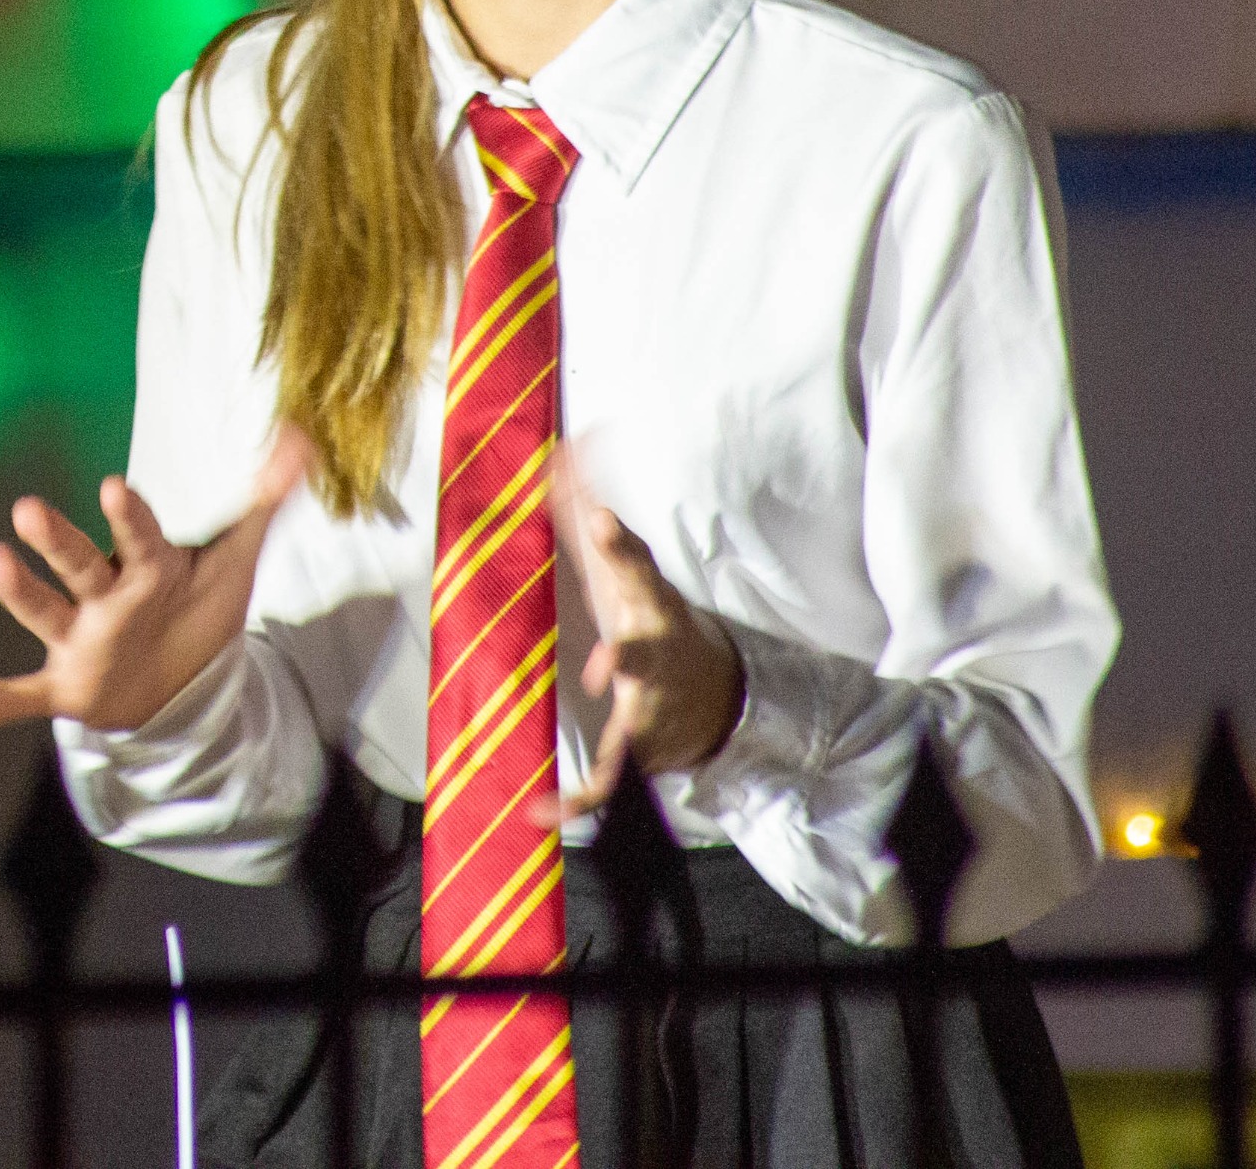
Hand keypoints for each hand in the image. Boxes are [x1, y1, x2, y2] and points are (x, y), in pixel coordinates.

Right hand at [0, 429, 311, 733]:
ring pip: (47, 614)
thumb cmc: (193, 609)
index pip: (139, 538)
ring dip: (20, 594)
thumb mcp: (235, 560)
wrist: (171, 684)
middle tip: (28, 509)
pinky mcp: (66, 688)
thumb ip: (263, 500)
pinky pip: (23, 696)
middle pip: (80, 565)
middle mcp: (104, 598)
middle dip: (58, 541)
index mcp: (147, 567)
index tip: (118, 487)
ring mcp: (79, 640)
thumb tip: (303, 438)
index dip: (131, 517)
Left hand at [551, 460, 743, 817]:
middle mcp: (653, 654)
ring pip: (633, 721)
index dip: (617, 546)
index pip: (635, 569)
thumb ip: (588, 512)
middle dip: (626, 655)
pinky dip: (578, 799)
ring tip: (591, 769)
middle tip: (610, 658)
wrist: (713, 694)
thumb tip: (563, 443)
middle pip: (643, 648)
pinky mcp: (638, 746)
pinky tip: (541, 813)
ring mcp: (651, 704)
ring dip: (618, 736)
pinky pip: (607, 779)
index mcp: (648, 605)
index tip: (599, 520)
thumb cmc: (652, 620)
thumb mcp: (627, 570)